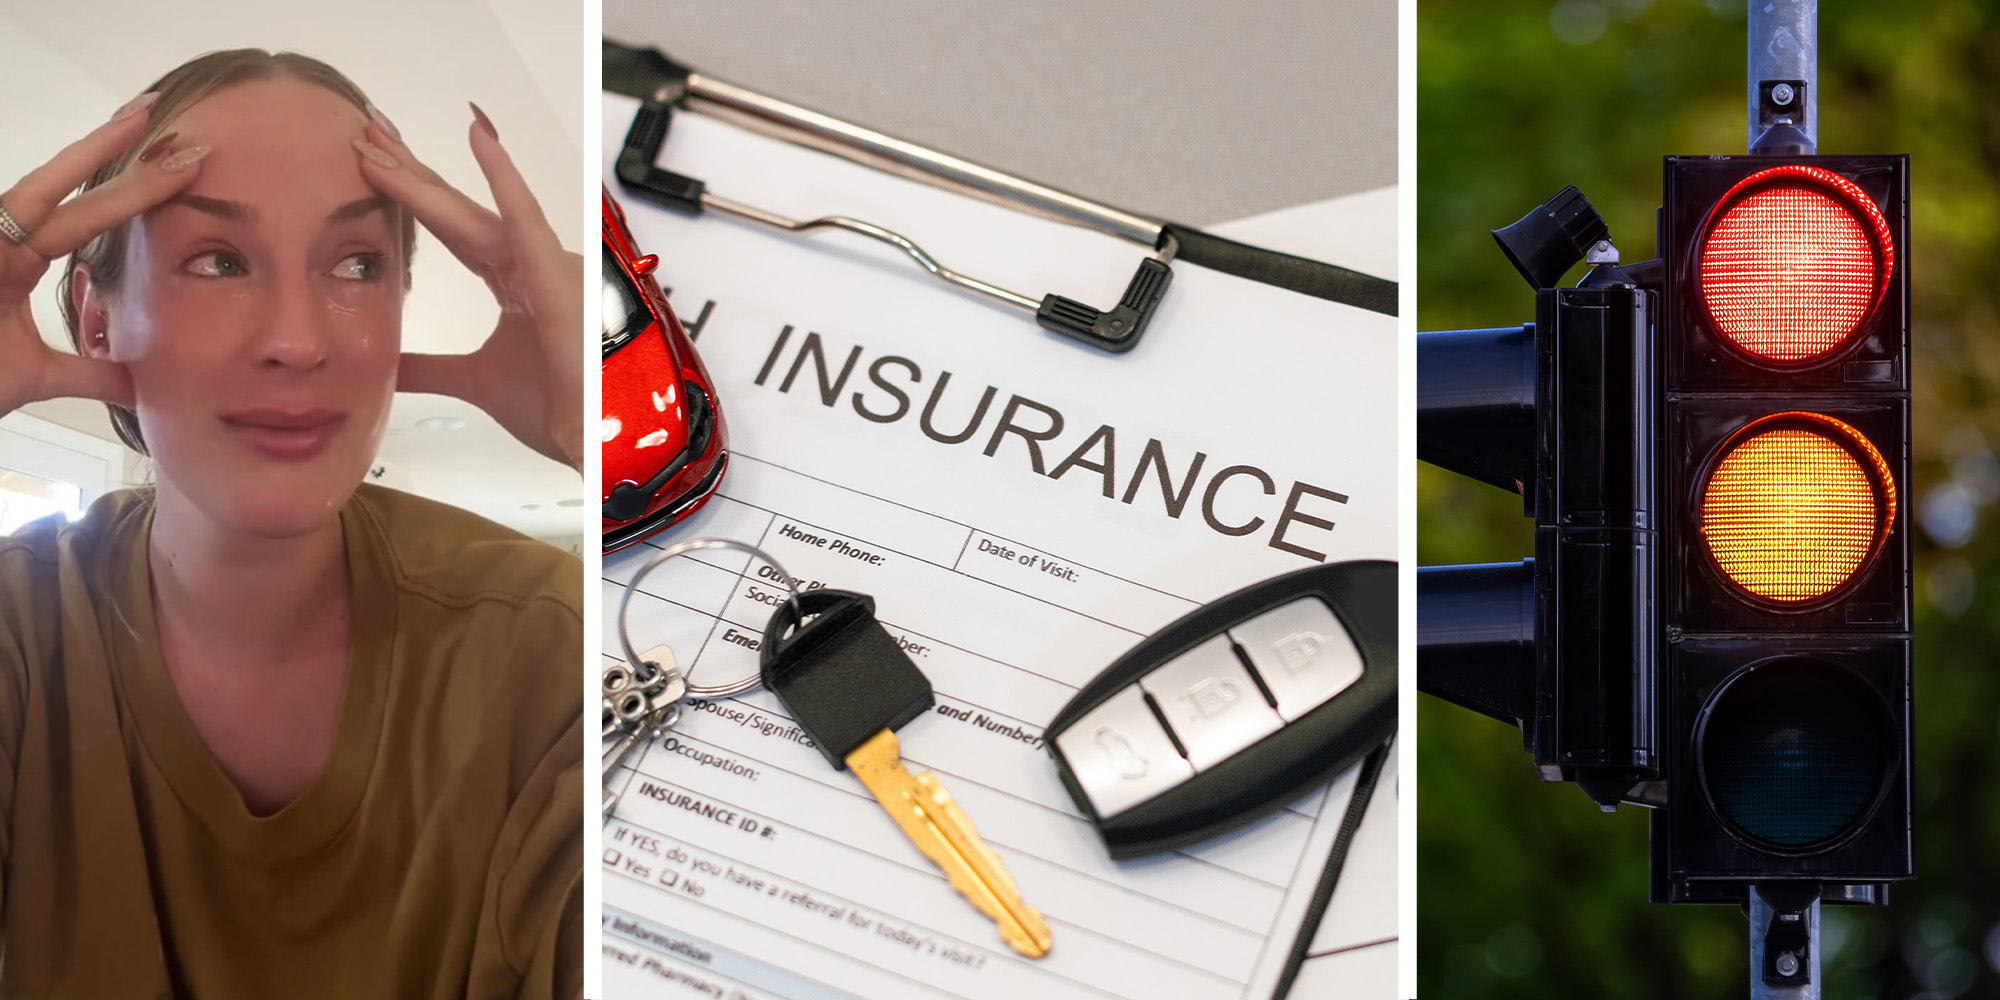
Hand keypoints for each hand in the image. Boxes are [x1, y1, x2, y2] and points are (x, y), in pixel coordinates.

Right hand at [0, 94, 204, 415]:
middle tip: (160, 111)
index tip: (177, 161)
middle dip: (116, 154)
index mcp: (16, 261)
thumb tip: (137, 386)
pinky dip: (42, 196)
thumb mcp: (35, 377)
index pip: (83, 216)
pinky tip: (85, 155)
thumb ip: (87, 374)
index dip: (129, 189)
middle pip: (64, 190)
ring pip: (32, 191)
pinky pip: (9, 217)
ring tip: (135, 121)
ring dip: (85, 158)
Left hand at [356, 104, 583, 472]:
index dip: (411, 197)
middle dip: (408, 171)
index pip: (452, 229)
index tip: (369, 165)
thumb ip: (428, 368)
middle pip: (455, 209)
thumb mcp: (473, 381)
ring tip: (380, 137)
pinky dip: (503, 178)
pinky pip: (525, 219)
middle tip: (364, 131)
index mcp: (514, 284)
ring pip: (474, 211)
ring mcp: (546, 266)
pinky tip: (480, 137)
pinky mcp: (557, 277)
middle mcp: (529, 266)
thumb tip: (385, 364)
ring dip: (424, 177)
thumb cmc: (562, 410)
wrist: (599, 444)